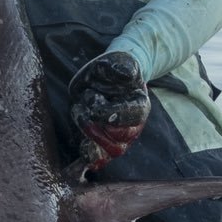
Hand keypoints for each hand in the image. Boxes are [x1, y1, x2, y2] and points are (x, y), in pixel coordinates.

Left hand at [69, 51, 149, 169]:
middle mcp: (133, 125)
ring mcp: (120, 138)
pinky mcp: (104, 144)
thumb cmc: (113, 70)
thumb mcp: (117, 62)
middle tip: (84, 109)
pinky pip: (101, 159)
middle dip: (99, 126)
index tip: (95, 109)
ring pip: (113, 150)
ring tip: (81, 116)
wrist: (106, 79)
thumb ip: (123, 67)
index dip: (114, 114)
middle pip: (122, 138)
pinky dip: (91, 156)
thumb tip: (127, 74)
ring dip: (92, 138)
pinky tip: (82, 146)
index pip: (135, 115)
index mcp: (140, 104)